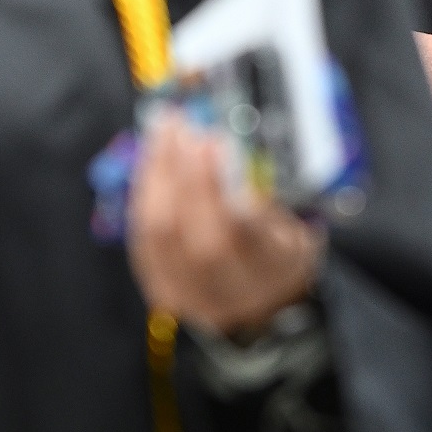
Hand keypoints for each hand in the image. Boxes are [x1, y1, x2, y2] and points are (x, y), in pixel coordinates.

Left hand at [127, 112, 321, 335]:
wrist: (264, 301)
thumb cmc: (277, 248)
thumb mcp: (288, 219)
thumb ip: (257, 194)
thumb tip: (213, 152)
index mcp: (276, 270)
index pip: (241, 232)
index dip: (220, 186)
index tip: (211, 142)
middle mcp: (234, 295)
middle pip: (196, 237)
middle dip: (185, 177)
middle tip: (182, 131)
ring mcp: (193, 299)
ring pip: (161, 237)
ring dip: (158, 176)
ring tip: (163, 133)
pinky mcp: (164, 291)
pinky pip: (143, 239)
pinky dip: (145, 195)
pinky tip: (152, 161)